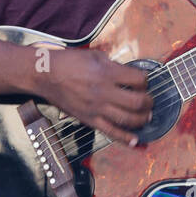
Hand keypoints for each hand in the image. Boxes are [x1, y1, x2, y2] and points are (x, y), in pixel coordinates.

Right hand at [35, 46, 151, 147]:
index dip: (145, 80)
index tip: (144, 81)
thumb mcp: (95, 56)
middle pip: (137, 102)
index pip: (138, 79)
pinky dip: (126, 139)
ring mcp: (97, 108)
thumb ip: (114, 65)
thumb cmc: (69, 62)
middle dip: (149, 102)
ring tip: (146, 116)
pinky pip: (111, 132)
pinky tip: (136, 140)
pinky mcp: (89, 119)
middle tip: (150, 101)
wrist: (46, 75)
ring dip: (142, 119)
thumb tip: (128, 74)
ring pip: (128, 119)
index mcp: (107, 73)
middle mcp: (104, 92)